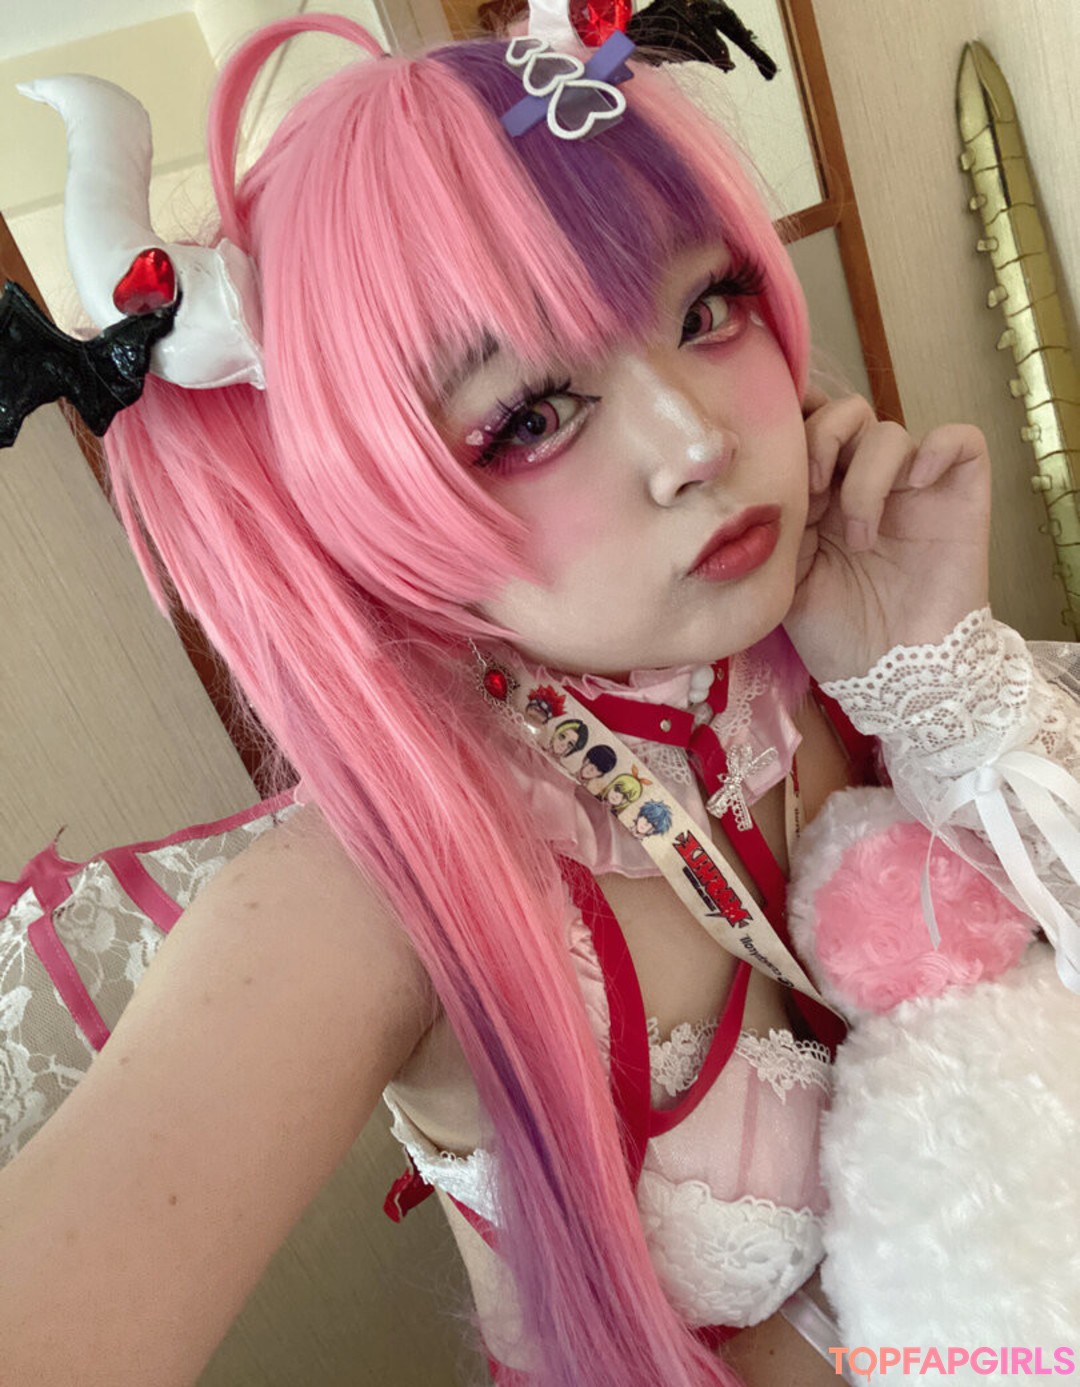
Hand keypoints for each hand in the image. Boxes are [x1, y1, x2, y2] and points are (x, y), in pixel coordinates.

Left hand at [783, 390, 991, 682]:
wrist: (894, 675)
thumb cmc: (836, 632)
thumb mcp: (783, 578)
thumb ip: (774, 523)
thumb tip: (759, 478)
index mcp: (819, 493)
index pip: (807, 425)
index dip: (791, 427)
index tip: (774, 461)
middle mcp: (864, 480)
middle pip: (846, 413)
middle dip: (823, 439)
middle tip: (813, 489)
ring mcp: (912, 486)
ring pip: (890, 431)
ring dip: (867, 476)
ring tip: (860, 535)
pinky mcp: (958, 495)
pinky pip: (960, 439)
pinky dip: (938, 448)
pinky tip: (916, 486)